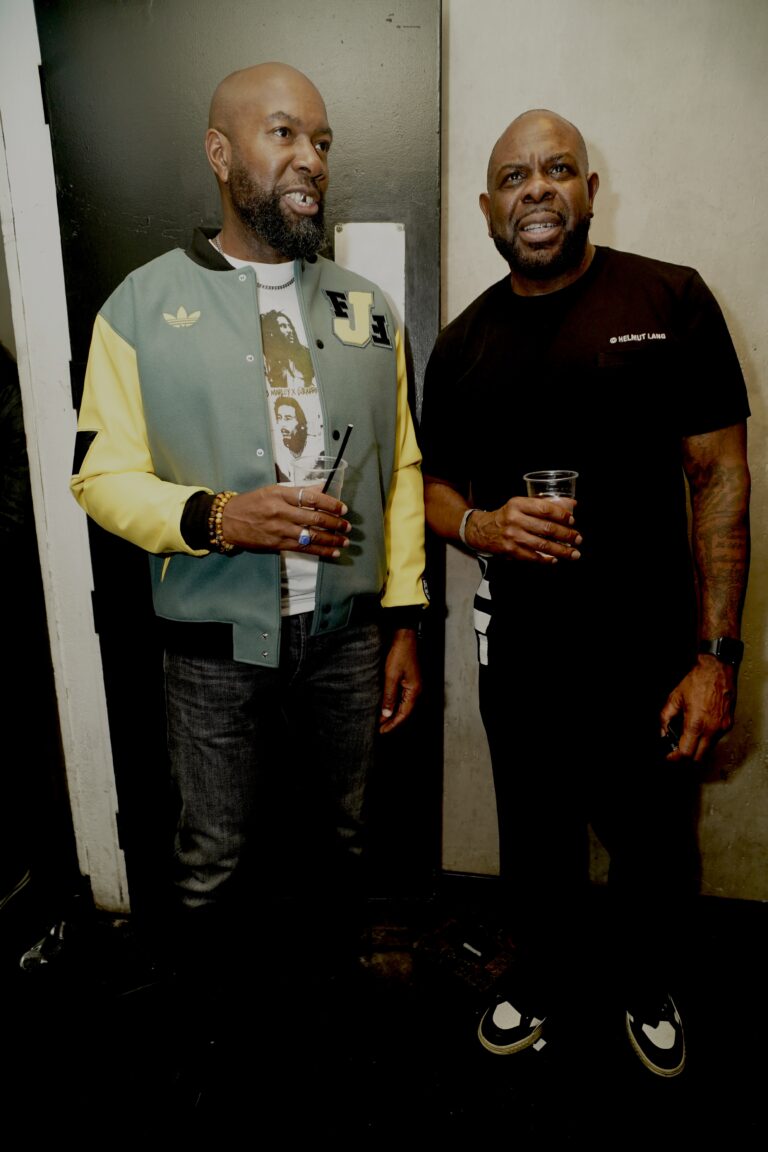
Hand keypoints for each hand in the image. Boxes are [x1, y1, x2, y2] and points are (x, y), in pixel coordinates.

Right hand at [222, 484, 349, 556]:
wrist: (228, 521)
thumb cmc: (251, 503)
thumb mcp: (272, 490)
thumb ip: (297, 491)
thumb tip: (321, 488)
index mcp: (280, 494)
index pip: (311, 497)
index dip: (331, 503)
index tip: (343, 508)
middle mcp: (281, 511)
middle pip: (314, 518)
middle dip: (335, 523)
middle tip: (347, 526)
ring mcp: (280, 529)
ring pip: (311, 535)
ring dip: (331, 540)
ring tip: (344, 542)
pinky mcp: (277, 544)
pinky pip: (303, 548)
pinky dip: (320, 551)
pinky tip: (333, 553)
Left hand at [379, 628, 421, 733]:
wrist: (404, 637)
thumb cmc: (399, 654)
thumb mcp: (391, 676)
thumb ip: (389, 696)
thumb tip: (386, 714)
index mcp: (414, 691)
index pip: (403, 714)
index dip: (392, 724)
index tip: (381, 731)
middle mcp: (416, 690)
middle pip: (404, 712)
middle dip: (392, 721)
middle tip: (379, 729)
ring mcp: (413, 685)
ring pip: (403, 705)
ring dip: (392, 714)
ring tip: (380, 721)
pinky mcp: (408, 680)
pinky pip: (402, 697)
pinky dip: (393, 704)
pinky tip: (385, 707)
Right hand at [465, 497, 581, 562]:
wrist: (482, 530)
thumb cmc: (505, 516)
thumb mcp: (520, 505)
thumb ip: (543, 505)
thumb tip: (572, 505)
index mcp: (518, 504)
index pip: (545, 509)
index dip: (561, 516)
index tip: (572, 521)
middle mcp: (515, 519)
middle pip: (547, 528)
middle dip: (566, 535)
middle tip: (578, 539)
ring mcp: (512, 536)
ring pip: (543, 545)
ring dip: (561, 550)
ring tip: (574, 553)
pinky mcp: (511, 551)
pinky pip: (533, 557)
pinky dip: (547, 559)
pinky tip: (555, 559)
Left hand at [660, 656, 737, 762]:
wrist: (717, 669)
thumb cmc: (698, 680)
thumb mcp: (674, 698)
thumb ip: (665, 717)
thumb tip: (663, 731)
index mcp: (696, 723)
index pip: (686, 753)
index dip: (676, 757)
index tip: (670, 756)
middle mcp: (712, 729)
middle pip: (699, 757)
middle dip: (687, 757)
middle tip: (677, 751)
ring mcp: (722, 727)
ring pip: (708, 749)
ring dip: (697, 748)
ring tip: (687, 737)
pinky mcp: (728, 723)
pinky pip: (716, 739)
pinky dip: (706, 739)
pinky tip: (699, 729)